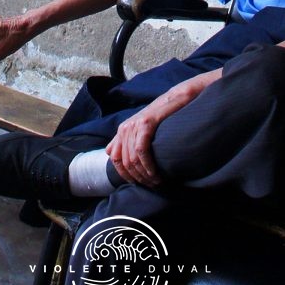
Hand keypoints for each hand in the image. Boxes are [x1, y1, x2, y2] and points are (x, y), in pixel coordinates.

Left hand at [105, 67, 222, 186]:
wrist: (175, 99)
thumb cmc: (160, 116)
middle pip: (125, 162)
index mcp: (121, 130)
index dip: (125, 175)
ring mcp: (134, 125)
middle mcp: (124, 128)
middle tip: (152, 184)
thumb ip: (123, 139)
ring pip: (133, 158)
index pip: (115, 159)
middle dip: (138, 178)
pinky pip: (141, 150)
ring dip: (145, 174)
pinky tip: (155, 172)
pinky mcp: (146, 123)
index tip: (138, 183)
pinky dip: (147, 165)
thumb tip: (108, 152)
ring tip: (156, 181)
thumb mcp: (138, 128)